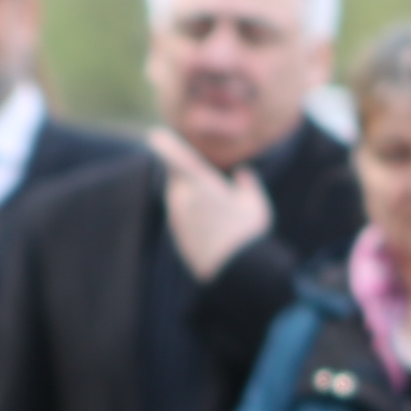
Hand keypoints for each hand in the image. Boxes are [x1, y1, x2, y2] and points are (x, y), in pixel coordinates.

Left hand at [152, 126, 274, 281]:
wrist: (235, 274)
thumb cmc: (248, 234)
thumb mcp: (255, 204)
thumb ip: (247, 184)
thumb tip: (242, 173)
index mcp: (200, 184)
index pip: (176, 157)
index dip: (164, 145)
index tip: (155, 136)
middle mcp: (184, 199)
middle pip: (176, 177)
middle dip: (184, 173)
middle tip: (199, 172)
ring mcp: (178, 218)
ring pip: (178, 197)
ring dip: (188, 194)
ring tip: (212, 203)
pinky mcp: (179, 235)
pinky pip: (181, 216)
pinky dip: (191, 214)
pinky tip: (211, 225)